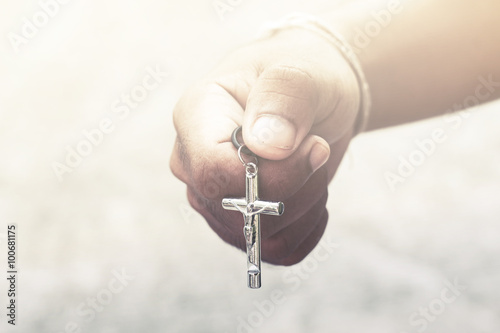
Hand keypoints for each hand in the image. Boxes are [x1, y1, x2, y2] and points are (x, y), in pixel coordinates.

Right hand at [170, 28, 359, 264]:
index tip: (315, 147)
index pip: (211, 171)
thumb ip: (284, 97)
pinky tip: (312, 191)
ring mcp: (213, 197)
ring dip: (307, 205)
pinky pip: (278, 250)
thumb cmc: (303, 75)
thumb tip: (266, 146)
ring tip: (312, 163)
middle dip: (296, 189)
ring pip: (260, 237)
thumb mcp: (302, 70)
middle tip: (318, 147)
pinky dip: (309, 226)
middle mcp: (194, 162)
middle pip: (235, 210)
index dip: (271, 175)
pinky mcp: (239, 221)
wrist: (314, 97)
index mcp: (196, 116)